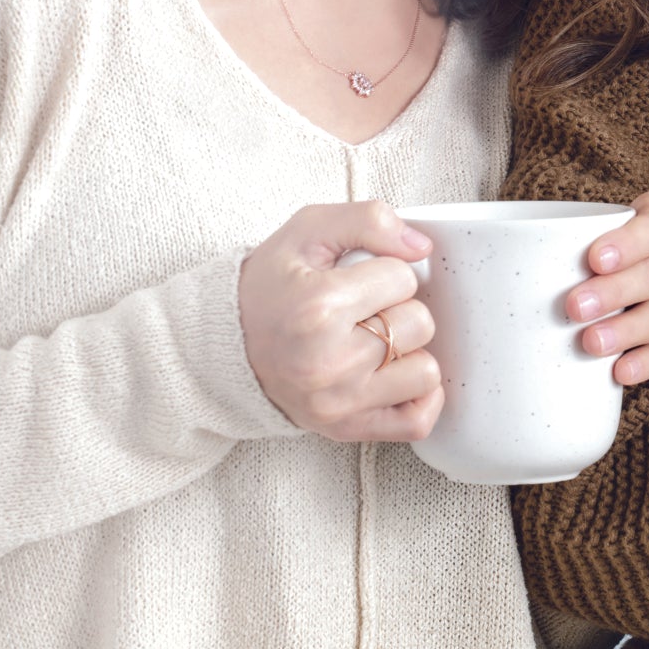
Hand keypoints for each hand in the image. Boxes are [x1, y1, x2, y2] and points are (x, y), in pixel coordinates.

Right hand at [237, 202, 442, 442]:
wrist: (224, 346)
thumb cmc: (269, 286)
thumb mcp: (307, 231)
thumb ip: (368, 220)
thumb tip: (421, 246)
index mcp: (320, 305)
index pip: (403, 278)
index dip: (387, 270)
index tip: (360, 278)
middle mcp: (330, 360)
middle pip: (419, 324)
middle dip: (398, 308)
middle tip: (365, 310)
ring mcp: (338, 401)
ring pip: (425, 372)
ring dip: (408, 353)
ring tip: (374, 342)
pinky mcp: (344, 428)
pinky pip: (416, 421)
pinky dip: (418, 397)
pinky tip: (396, 374)